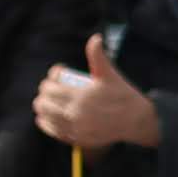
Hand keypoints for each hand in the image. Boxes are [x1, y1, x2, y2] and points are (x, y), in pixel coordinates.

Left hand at [35, 34, 159, 152]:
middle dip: (43, 94)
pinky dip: (46, 124)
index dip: (49, 80)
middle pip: (44, 103)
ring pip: (46, 118)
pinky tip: (44, 119)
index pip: (51, 88)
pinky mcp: (78, 138)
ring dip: (42, 109)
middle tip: (49, 90)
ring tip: (44, 103)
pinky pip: (54, 131)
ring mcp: (76, 128)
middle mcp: (76, 113)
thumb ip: (98, 56)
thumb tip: (96, 38)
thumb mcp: (110, 74)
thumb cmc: (122, 95)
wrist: (136, 120)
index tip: (55, 76)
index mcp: (81, 96)